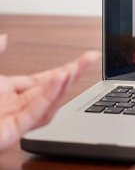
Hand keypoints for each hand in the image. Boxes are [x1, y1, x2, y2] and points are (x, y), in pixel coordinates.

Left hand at [0, 34, 99, 151]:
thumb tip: (6, 37)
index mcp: (7, 91)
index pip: (44, 79)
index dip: (65, 69)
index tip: (84, 59)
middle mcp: (14, 105)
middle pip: (51, 90)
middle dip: (73, 74)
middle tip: (91, 59)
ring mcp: (13, 119)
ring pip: (48, 104)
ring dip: (62, 87)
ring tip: (74, 69)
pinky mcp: (10, 132)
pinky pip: (34, 115)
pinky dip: (48, 98)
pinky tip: (58, 82)